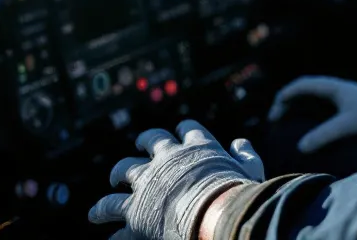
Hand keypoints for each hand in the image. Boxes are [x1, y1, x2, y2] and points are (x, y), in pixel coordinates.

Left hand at [88, 120, 263, 239]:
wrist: (213, 216)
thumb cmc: (236, 194)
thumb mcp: (251, 170)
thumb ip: (246, 155)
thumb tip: (240, 142)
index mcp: (196, 147)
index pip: (187, 129)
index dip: (183, 130)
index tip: (180, 131)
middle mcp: (167, 159)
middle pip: (149, 141)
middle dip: (142, 142)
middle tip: (138, 147)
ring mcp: (146, 183)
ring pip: (122, 171)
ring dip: (115, 177)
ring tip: (111, 183)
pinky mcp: (134, 210)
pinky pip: (113, 210)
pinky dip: (107, 217)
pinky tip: (106, 227)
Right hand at [267, 76, 356, 152]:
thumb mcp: (348, 125)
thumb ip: (325, 134)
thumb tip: (301, 146)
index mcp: (331, 86)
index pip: (300, 85)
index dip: (284, 97)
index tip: (274, 114)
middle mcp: (331, 86)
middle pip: (301, 89)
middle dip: (285, 102)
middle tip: (275, 120)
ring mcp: (337, 93)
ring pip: (308, 95)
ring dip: (294, 105)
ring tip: (283, 121)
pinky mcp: (342, 102)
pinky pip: (317, 102)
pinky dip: (305, 109)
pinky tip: (303, 123)